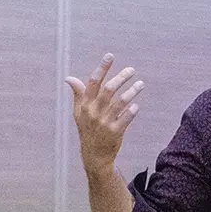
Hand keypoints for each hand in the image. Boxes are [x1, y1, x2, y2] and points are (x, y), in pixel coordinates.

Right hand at [64, 54, 143, 168]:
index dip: (101, 68)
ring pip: (120, 102)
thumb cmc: (87, 130)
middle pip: (109, 90)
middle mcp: (93, 112)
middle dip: (121, 77)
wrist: (94, 155)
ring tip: (141, 84)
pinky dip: (132, 111)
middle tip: (132, 70)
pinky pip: (126, 118)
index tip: (110, 56)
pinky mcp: (115, 132)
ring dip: (132, 91)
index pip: (92, 82)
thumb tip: (69, 78)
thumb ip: (78, 94)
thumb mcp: (78, 113)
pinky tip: (137, 106)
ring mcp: (104, 122)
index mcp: (85, 105)